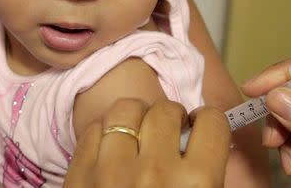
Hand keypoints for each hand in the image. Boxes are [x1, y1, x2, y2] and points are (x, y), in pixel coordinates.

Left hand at [63, 99, 230, 187]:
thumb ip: (208, 167)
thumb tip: (205, 135)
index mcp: (198, 183)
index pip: (212, 121)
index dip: (207, 121)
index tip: (200, 125)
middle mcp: (156, 173)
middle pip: (166, 110)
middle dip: (170, 118)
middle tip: (167, 133)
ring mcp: (112, 173)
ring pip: (126, 110)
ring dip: (135, 118)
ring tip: (137, 134)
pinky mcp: (78, 176)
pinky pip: (94, 129)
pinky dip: (104, 134)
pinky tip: (110, 150)